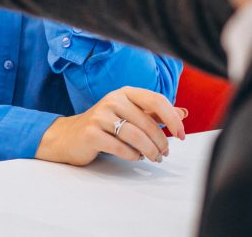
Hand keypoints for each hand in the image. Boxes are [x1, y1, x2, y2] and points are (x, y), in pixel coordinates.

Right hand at [34, 86, 187, 166]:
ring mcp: (100, 116)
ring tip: (154, 157)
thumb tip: (183, 113)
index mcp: (125, 93)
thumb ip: (155, 113)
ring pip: (135, 135)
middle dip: (161, 141)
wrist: (69, 135)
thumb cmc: (105, 125)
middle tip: (165, 153)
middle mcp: (112, 100)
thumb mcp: (130, 114)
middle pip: (147, 122)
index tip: (181, 135)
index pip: (156, 100)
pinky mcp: (91, 133)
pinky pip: (120, 147)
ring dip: (150, 150)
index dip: (172, 119)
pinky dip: (132, 155)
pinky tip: (135, 157)